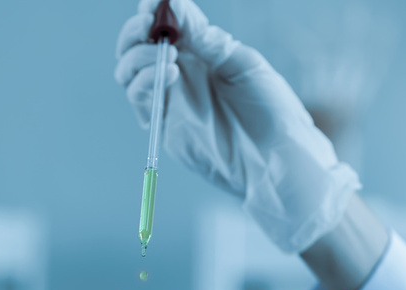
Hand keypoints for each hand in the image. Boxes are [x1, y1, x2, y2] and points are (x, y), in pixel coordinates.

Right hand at [115, 0, 360, 252]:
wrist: (274, 158)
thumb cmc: (270, 109)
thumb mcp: (243, 64)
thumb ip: (207, 41)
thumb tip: (176, 8)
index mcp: (202, 52)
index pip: (169, 23)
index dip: (155, 10)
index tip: (152, 2)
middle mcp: (181, 72)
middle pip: (139, 45)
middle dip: (136, 31)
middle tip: (147, 24)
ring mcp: (170, 98)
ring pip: (130, 70)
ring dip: (138, 55)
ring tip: (167, 56)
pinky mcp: (164, 124)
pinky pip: (140, 99)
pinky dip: (143, 81)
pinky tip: (169, 74)